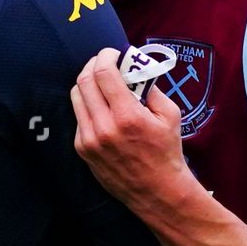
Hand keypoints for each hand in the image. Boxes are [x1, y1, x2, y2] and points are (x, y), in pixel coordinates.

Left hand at [72, 48, 192, 218]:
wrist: (157, 192)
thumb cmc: (167, 153)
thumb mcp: (170, 116)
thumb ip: (152, 89)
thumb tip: (136, 69)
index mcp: (127, 116)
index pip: (103, 73)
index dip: (105, 56)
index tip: (113, 53)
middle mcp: (104, 127)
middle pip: (84, 81)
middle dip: (93, 65)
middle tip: (105, 63)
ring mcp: (89, 140)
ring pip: (76, 97)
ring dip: (88, 83)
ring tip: (102, 83)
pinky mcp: (82, 150)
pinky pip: (79, 118)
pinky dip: (88, 106)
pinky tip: (102, 109)